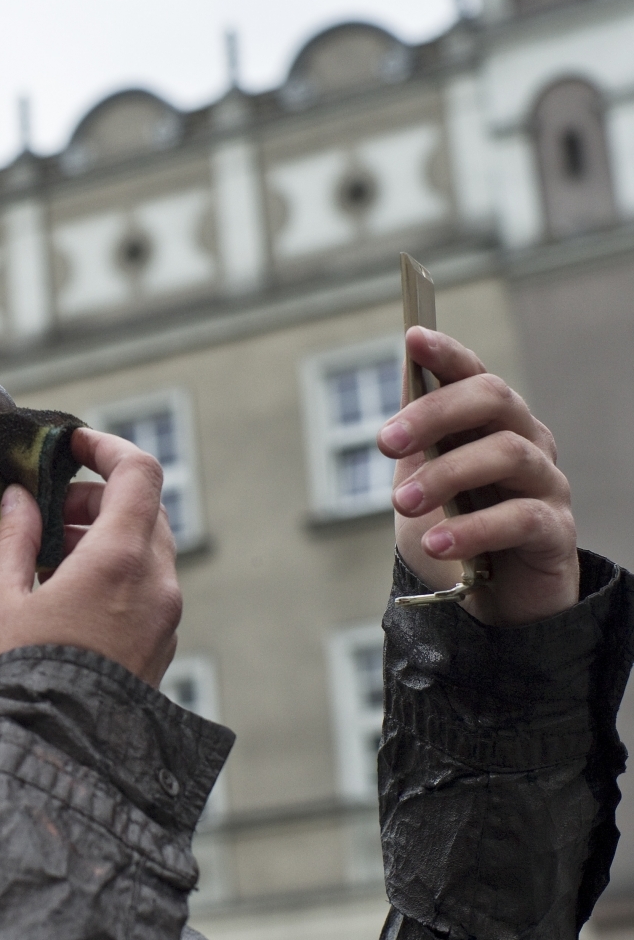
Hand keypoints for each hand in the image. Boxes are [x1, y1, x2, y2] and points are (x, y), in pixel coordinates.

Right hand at [0, 429, 180, 685]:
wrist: (53, 762)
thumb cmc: (19, 680)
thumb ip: (13, 536)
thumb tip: (19, 496)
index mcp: (121, 560)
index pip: (138, 472)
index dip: (106, 446)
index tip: (72, 444)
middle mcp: (157, 584)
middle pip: (143, 508)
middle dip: (95, 497)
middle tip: (45, 508)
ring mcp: (166, 618)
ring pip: (147, 548)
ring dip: (103, 534)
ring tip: (48, 555)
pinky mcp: (162, 646)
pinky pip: (147, 586)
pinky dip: (115, 569)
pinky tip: (68, 592)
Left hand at [377, 327, 577, 625]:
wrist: (487, 601)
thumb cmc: (453, 530)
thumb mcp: (421, 478)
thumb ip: (417, 431)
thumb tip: (408, 363)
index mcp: (489, 423)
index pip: (473, 374)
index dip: (447, 353)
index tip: (413, 338)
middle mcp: (525, 441)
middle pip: (493, 399)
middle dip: (433, 413)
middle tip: (384, 442)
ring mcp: (545, 483)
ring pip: (506, 453)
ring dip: (444, 475)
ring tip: (400, 504)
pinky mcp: (555, 531)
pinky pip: (521, 518)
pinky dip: (472, 528)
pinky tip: (437, 542)